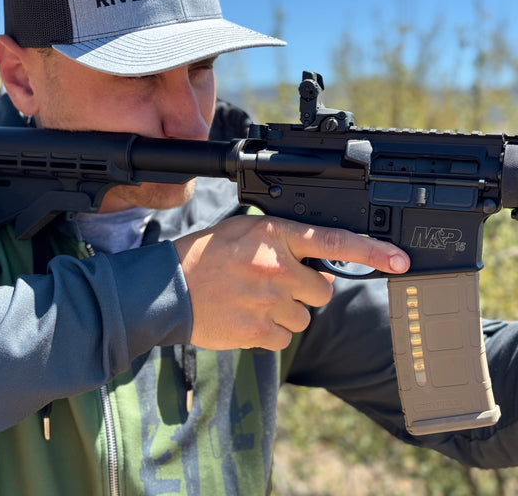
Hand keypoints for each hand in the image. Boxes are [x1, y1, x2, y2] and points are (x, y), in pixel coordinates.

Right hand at [174, 215, 409, 350]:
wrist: (168, 288)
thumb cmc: (206, 255)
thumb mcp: (246, 231)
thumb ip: (286, 241)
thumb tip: (319, 263)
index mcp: (275, 236)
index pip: (334, 241)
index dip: (372, 251)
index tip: (400, 260)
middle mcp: (276, 267)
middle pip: (322, 291)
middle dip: (305, 290)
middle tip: (275, 284)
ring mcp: (268, 301)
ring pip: (303, 317)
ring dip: (285, 312)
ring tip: (253, 300)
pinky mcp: (258, 331)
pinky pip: (284, 337)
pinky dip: (269, 331)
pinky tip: (247, 317)